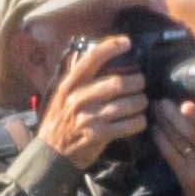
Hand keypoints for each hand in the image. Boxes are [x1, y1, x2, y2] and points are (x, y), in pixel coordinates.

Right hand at [35, 36, 156, 172]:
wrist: (51, 153)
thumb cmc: (60, 121)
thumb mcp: (62, 96)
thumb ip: (78, 79)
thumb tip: (98, 58)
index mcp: (69, 85)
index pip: (90, 59)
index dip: (110, 47)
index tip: (127, 42)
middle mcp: (78, 98)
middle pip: (117, 83)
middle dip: (136, 81)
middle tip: (141, 83)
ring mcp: (88, 118)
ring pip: (126, 104)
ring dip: (140, 102)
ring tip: (142, 102)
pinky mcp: (98, 135)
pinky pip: (127, 125)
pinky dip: (138, 122)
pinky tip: (140, 120)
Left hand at [152, 95, 194, 195]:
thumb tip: (192, 103)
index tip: (184, 104)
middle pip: (189, 131)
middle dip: (172, 114)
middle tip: (161, 102)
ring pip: (177, 140)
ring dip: (163, 123)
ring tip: (155, 111)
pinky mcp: (186, 176)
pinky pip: (170, 153)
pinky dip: (160, 139)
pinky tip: (155, 129)